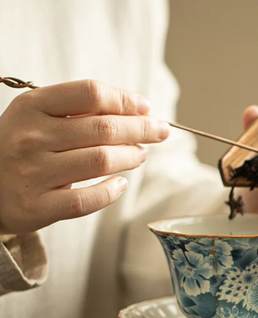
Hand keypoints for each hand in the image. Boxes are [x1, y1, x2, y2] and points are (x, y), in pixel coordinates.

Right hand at [0, 80, 169, 233]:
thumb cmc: (21, 147)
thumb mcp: (38, 117)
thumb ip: (79, 111)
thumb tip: (135, 111)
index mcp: (33, 107)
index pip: (90, 93)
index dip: (125, 100)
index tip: (145, 107)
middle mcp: (32, 137)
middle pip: (103, 128)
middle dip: (141, 129)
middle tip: (159, 132)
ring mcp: (33, 173)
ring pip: (100, 160)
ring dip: (131, 157)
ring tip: (140, 155)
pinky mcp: (37, 206)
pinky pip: (86, 200)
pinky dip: (111, 191)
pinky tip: (121, 184)